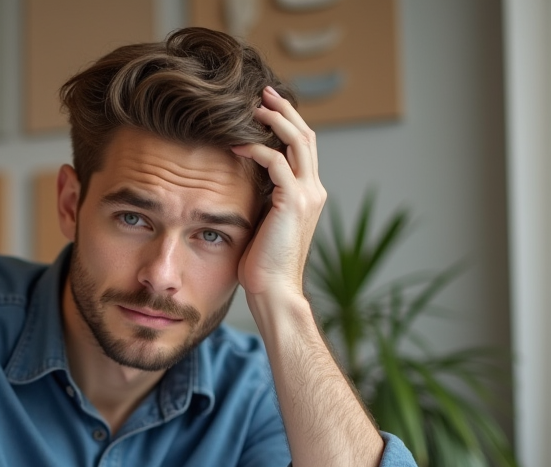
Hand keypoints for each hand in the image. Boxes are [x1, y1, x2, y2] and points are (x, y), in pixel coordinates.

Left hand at [230, 85, 326, 302]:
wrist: (274, 289)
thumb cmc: (262, 263)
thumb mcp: (264, 221)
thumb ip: (263, 197)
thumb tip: (243, 178)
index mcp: (310, 193)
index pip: (304, 147)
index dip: (288, 123)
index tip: (265, 106)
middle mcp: (314, 189)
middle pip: (306, 135)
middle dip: (284, 110)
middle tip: (262, 92)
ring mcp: (307, 195)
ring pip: (298, 141)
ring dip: (275, 120)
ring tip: (253, 107)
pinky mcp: (293, 202)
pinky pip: (277, 162)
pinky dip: (258, 148)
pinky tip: (236, 144)